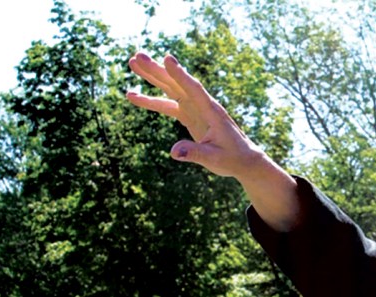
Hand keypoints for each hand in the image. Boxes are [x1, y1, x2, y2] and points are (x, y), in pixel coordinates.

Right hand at [126, 53, 263, 177]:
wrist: (243, 160)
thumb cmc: (232, 159)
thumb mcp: (213, 159)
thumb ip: (194, 153)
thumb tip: (173, 152)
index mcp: (212, 112)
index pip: (194, 89)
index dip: (180, 75)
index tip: (167, 59)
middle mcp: (203, 105)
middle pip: (177, 84)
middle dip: (157, 70)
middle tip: (137, 56)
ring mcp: (195, 109)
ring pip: (171, 89)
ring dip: (152, 77)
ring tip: (132, 63)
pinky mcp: (190, 116)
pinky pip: (168, 105)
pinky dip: (151, 101)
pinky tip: (132, 96)